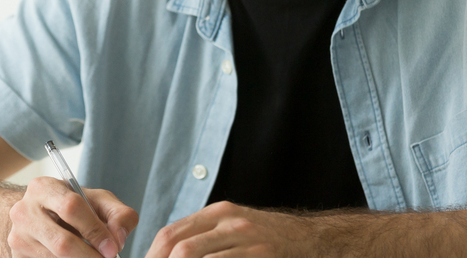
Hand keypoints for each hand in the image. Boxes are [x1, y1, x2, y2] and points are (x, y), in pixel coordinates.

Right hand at [7, 176, 139, 257]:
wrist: (40, 218)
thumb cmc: (74, 207)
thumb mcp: (98, 201)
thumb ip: (118, 214)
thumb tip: (118, 239)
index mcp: (43, 187)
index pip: (71, 208)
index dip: (95, 230)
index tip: (113, 248)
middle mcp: (23, 211)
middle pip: (62, 242)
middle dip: (89, 256)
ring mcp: (17, 236)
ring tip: (92, 255)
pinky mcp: (17, 256)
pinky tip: (76, 257)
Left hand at [144, 201, 316, 257]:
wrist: (313, 239)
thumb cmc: (269, 239)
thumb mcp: (235, 228)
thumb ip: (206, 237)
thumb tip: (170, 254)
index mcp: (218, 213)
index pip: (170, 234)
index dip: (152, 257)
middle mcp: (228, 222)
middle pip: (178, 247)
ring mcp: (245, 239)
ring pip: (192, 256)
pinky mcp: (258, 255)